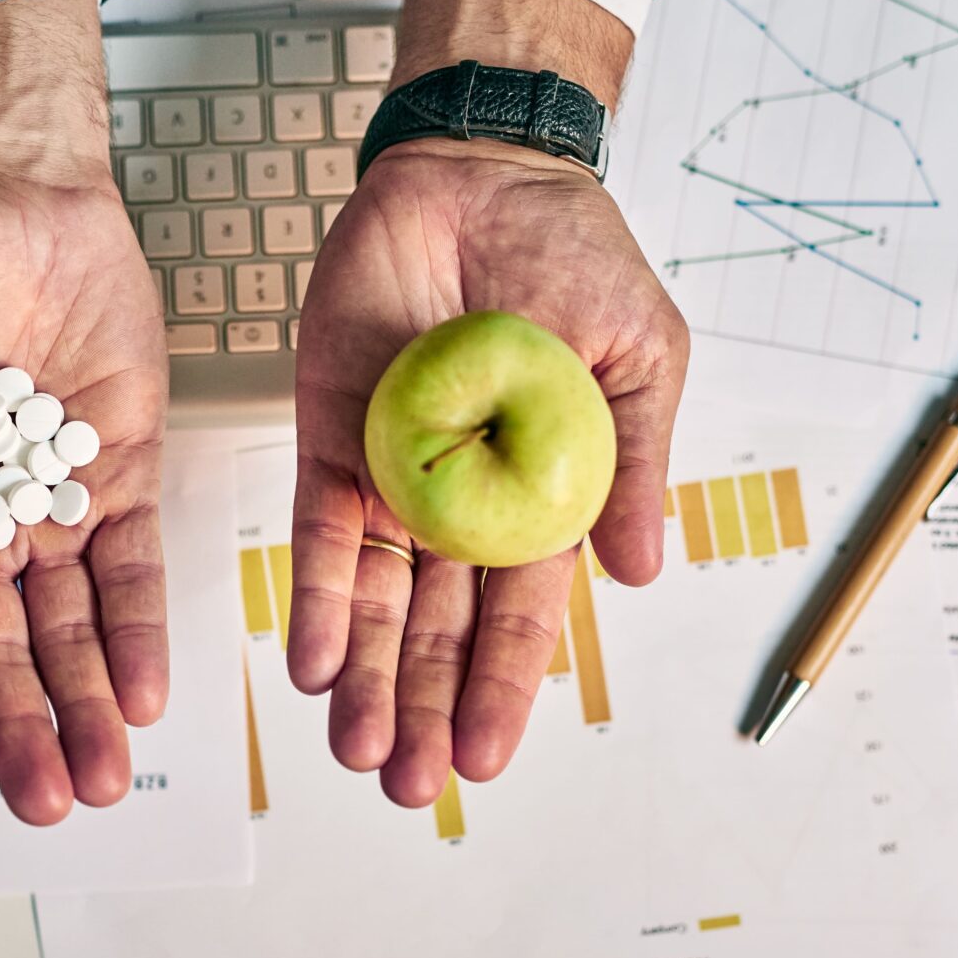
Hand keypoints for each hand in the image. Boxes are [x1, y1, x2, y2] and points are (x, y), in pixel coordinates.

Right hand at [0, 0, 167, 826]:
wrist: (13, 188)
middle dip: (20, 727)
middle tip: (44, 798)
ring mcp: (48, 504)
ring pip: (65, 628)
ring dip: (81, 705)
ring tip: (100, 775)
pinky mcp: (116, 474)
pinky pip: (128, 568)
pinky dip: (136, 630)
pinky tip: (143, 693)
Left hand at [288, 0, 688, 807]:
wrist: (485, 170)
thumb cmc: (575, 258)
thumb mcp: (638, 360)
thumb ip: (632, 465)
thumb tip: (643, 572)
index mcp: (543, 500)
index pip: (521, 620)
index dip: (503, 691)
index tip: (485, 760)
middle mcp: (463, 508)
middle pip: (440, 633)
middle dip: (425, 711)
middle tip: (408, 787)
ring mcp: (395, 478)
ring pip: (377, 604)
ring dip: (369, 679)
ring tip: (359, 750)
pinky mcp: (332, 439)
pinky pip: (321, 534)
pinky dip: (318, 598)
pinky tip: (315, 662)